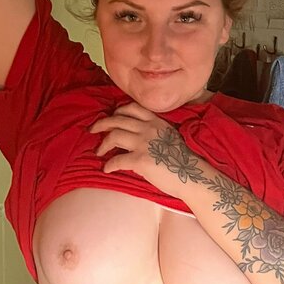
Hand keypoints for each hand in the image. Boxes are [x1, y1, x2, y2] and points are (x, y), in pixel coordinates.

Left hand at [89, 103, 204, 193]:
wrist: (191, 176)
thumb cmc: (181, 161)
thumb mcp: (168, 137)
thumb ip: (153, 133)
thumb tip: (135, 139)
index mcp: (156, 122)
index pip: (132, 108)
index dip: (117, 112)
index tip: (111, 117)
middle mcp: (149, 128)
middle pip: (118, 119)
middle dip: (102, 124)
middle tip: (93, 130)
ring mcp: (144, 143)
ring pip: (114, 136)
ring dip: (103, 144)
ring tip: (99, 151)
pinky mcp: (140, 160)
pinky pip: (117, 159)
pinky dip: (109, 164)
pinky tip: (106, 169)